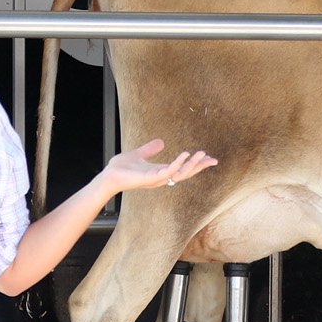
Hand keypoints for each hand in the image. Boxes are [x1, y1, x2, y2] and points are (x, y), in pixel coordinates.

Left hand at [101, 139, 216, 193]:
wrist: (108, 176)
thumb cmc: (121, 168)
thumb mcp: (138, 155)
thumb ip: (150, 149)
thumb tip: (162, 142)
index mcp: (160, 172)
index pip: (182, 168)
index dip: (195, 164)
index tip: (208, 157)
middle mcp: (161, 177)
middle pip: (186, 173)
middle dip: (200, 167)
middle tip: (214, 160)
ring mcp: (157, 179)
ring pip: (180, 173)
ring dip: (193, 165)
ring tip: (203, 155)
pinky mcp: (151, 178)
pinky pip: (168, 171)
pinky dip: (178, 163)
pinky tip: (185, 154)